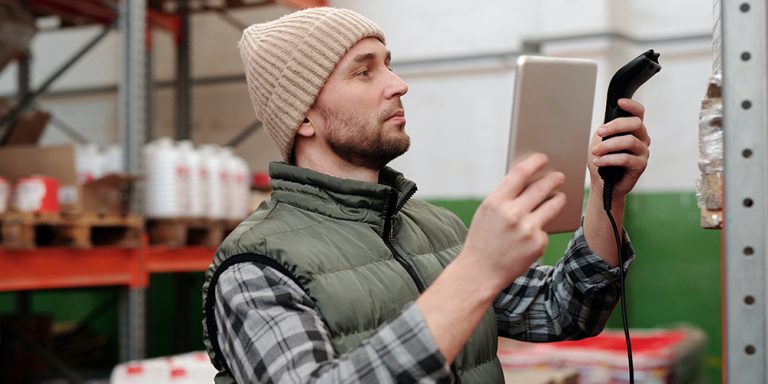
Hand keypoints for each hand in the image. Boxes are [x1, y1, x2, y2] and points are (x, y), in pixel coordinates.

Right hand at [460, 154, 565, 289]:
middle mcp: (512, 213)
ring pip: (552, 206)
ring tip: (560, 196)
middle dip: (553, 179)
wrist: (480, 272)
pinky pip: (545, 230)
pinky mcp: (538, 244)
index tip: (542, 157)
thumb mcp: (487, 213)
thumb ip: (505, 196)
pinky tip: (533, 234)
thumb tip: (530, 180)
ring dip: (558, 199)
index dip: (534, 162)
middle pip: (541, 187)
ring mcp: (527, 229)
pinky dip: (541, 230)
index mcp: (495, 202)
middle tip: (559, 176)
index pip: (520, 173)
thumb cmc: (483, 239)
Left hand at [588, 98, 649, 198]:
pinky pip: (626, 158)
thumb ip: (606, 128)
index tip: (619, 102)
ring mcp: (643, 151)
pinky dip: (609, 159)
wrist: (602, 182)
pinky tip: (598, 162)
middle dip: (615, 126)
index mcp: (633, 129)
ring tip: (595, 152)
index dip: (631, 105)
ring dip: (608, 145)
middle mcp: (642, 138)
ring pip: (629, 141)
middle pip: (635, 123)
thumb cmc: (603, 160)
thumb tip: (606, 122)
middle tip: (599, 133)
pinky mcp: (640, 165)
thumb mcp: (601, 140)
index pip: (639, 112)